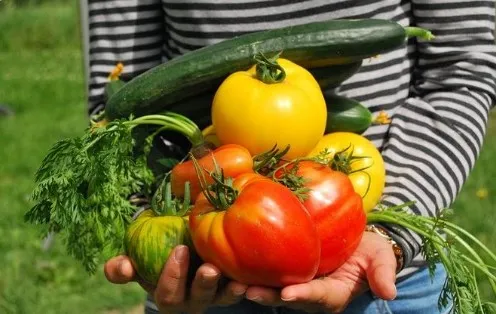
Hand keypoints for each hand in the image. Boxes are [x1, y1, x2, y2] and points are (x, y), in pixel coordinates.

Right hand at [104, 245, 247, 313]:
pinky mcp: (232, 289)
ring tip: (238, 282)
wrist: (182, 256)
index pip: (168, 292)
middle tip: (210, 268)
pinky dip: (248, 285)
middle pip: (198, 299)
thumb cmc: (157, 260)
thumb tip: (121, 267)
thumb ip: (123, 268)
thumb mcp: (138, 265)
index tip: (179, 249)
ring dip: (230, 291)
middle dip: (203, 285)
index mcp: (168, 294)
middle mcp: (192, 301)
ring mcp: (214, 296)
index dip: (172, 275)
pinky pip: (241, 290)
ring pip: (222, 298)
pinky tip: (254, 277)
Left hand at [243, 231, 397, 312]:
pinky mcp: (288, 270)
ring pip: (274, 288)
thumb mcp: (381, 258)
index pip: (319, 296)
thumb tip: (389, 292)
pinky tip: (236, 263)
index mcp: (334, 293)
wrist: (357, 241)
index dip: (304, 296)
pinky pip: (271, 273)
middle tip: (249, 291)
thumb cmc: (370, 250)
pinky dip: (255, 271)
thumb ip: (382, 273)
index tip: (288, 295)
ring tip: (235, 282)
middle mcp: (312, 293)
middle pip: (289, 298)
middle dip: (270, 296)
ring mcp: (299, 283)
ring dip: (256, 287)